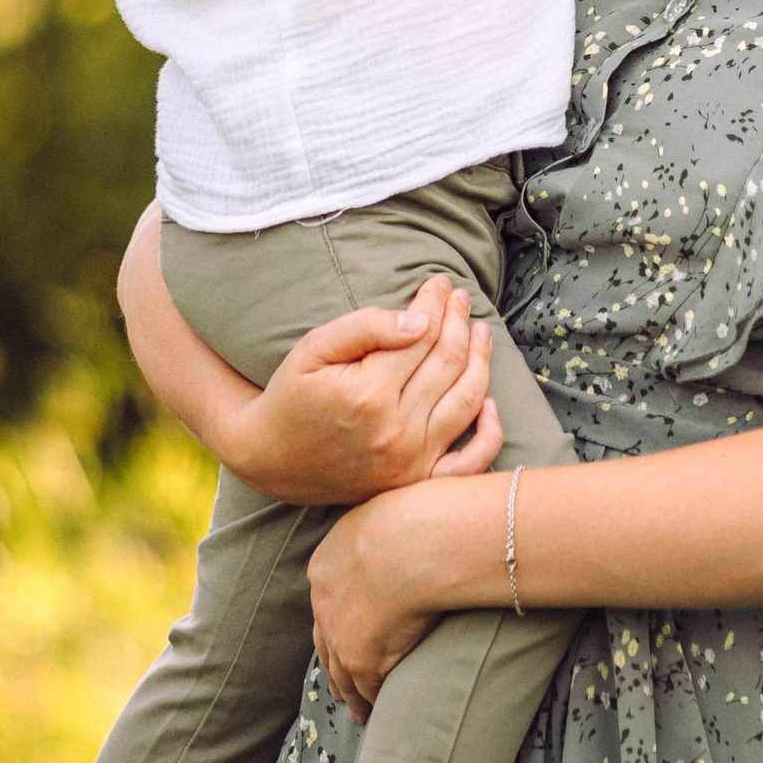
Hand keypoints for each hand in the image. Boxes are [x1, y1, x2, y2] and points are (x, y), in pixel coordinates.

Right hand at [227, 276, 503, 506]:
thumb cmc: (291, 395)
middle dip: (459, 321)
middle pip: (448, 362)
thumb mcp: (313, 349)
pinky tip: (491, 402)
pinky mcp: (416, 480)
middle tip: (461, 297)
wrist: (270, 458)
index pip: (422, 335)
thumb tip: (420, 319)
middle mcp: (396, 430)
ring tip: (480, 330)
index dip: (435, 302)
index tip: (440, 282)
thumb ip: (366, 328)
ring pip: (467, 400)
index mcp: (369, 393)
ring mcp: (411, 460)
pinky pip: (469, 463)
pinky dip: (489, 433)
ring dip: (481, 359)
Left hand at [309, 480, 477, 717]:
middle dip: (333, 658)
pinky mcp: (362, 656)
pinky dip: (369, 700)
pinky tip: (376, 710)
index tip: (342, 626)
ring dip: (349, 689)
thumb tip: (423, 511)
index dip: (336, 614)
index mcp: (329, 559)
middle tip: (340, 681)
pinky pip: (364, 686)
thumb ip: (397, 519)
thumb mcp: (396, 506)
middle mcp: (325, 597)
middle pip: (325, 637)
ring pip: (339, 669)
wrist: (420, 538)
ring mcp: (339, 629)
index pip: (329, 595)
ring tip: (358, 707)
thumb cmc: (424, 511)